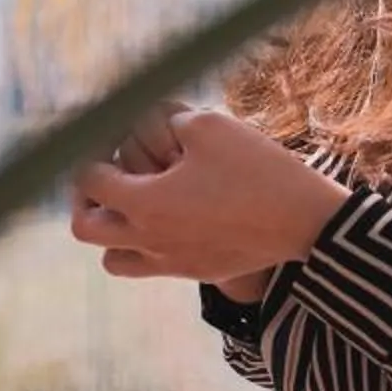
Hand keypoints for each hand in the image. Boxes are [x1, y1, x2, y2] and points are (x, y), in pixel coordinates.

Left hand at [69, 106, 348, 283]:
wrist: (305, 222)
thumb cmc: (257, 169)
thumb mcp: (209, 124)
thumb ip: (166, 119)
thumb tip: (147, 122)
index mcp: (144, 204)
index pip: (90, 179)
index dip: (93, 150)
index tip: (110, 135)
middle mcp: (148, 240)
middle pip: (86, 228)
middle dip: (86, 197)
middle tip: (106, 172)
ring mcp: (171, 263)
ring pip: (112, 259)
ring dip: (112, 229)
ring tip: (132, 202)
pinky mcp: (196, 271)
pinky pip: (149, 267)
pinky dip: (144, 245)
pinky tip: (169, 215)